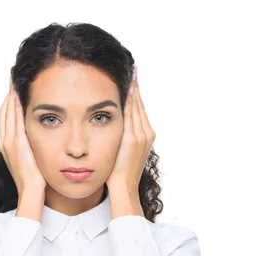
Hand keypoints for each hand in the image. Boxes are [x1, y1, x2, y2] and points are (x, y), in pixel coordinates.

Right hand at [0, 80, 46, 193]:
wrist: (31, 190)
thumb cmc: (35, 178)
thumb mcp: (31, 159)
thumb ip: (31, 147)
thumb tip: (38, 138)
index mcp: (7, 145)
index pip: (6, 118)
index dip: (9, 103)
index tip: (14, 90)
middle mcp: (4, 141)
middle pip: (4, 111)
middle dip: (8, 95)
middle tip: (13, 79)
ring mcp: (9, 141)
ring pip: (7, 112)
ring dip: (10, 96)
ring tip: (15, 82)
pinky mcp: (16, 143)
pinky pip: (14, 119)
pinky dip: (15, 105)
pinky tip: (19, 94)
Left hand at [106, 66, 155, 192]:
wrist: (123, 187)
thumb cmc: (118, 173)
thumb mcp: (120, 151)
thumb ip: (119, 138)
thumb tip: (109, 128)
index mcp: (145, 135)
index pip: (140, 109)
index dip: (136, 93)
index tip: (132, 78)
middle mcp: (146, 133)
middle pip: (140, 104)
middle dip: (136, 86)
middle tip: (133, 68)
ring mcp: (141, 135)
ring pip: (137, 106)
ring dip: (134, 89)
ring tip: (131, 73)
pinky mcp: (134, 138)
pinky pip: (132, 114)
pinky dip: (131, 100)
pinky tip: (127, 88)